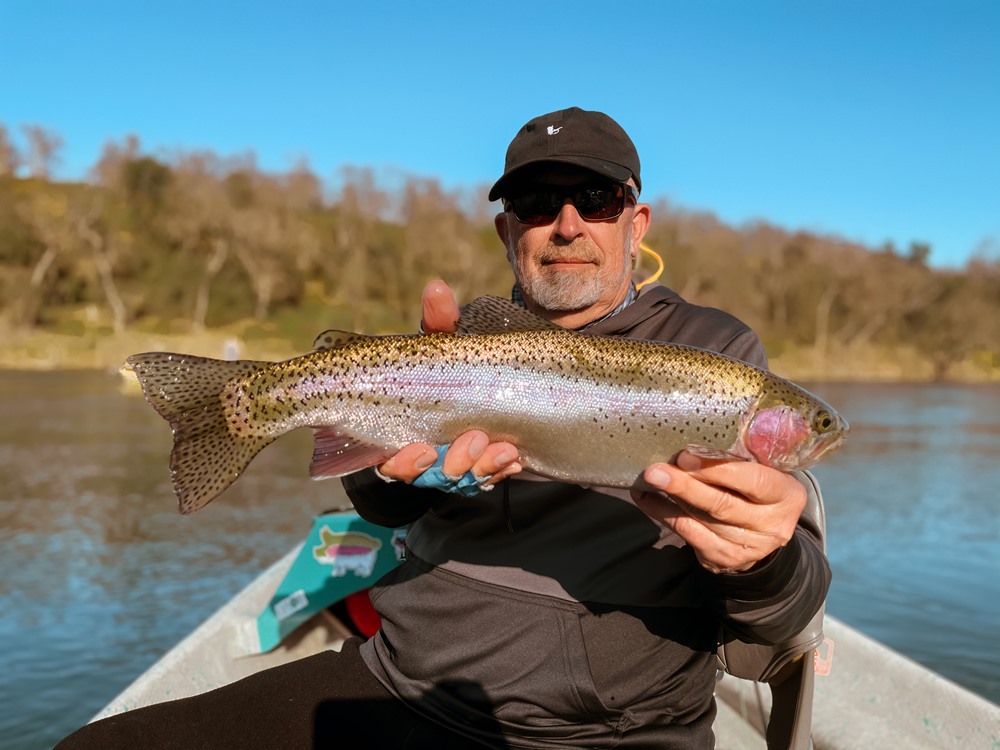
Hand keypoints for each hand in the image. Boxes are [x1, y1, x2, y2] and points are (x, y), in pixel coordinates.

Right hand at [377, 280, 521, 487]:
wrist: (494, 377)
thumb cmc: (451, 359)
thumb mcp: (443, 340)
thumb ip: (439, 321)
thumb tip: (436, 289)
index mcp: (402, 427)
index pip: (391, 460)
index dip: (405, 463)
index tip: (423, 451)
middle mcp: (423, 451)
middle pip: (430, 477)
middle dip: (454, 466)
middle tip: (477, 441)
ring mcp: (454, 461)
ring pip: (462, 481)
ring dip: (482, 469)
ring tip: (506, 450)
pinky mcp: (482, 464)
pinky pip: (488, 478)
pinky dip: (501, 469)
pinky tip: (518, 456)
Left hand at [631, 451, 805, 573]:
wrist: (763, 534)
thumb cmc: (760, 488)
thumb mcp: (769, 469)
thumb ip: (750, 452)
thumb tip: (709, 427)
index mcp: (787, 496)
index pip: (754, 482)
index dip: (718, 469)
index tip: (686, 455)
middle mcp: (771, 525)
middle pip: (722, 505)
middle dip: (686, 486)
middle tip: (656, 470)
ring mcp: (746, 547)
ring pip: (700, 519)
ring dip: (671, 497)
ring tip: (649, 477)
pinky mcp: (721, 558)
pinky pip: (686, 532)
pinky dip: (661, 512)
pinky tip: (645, 496)